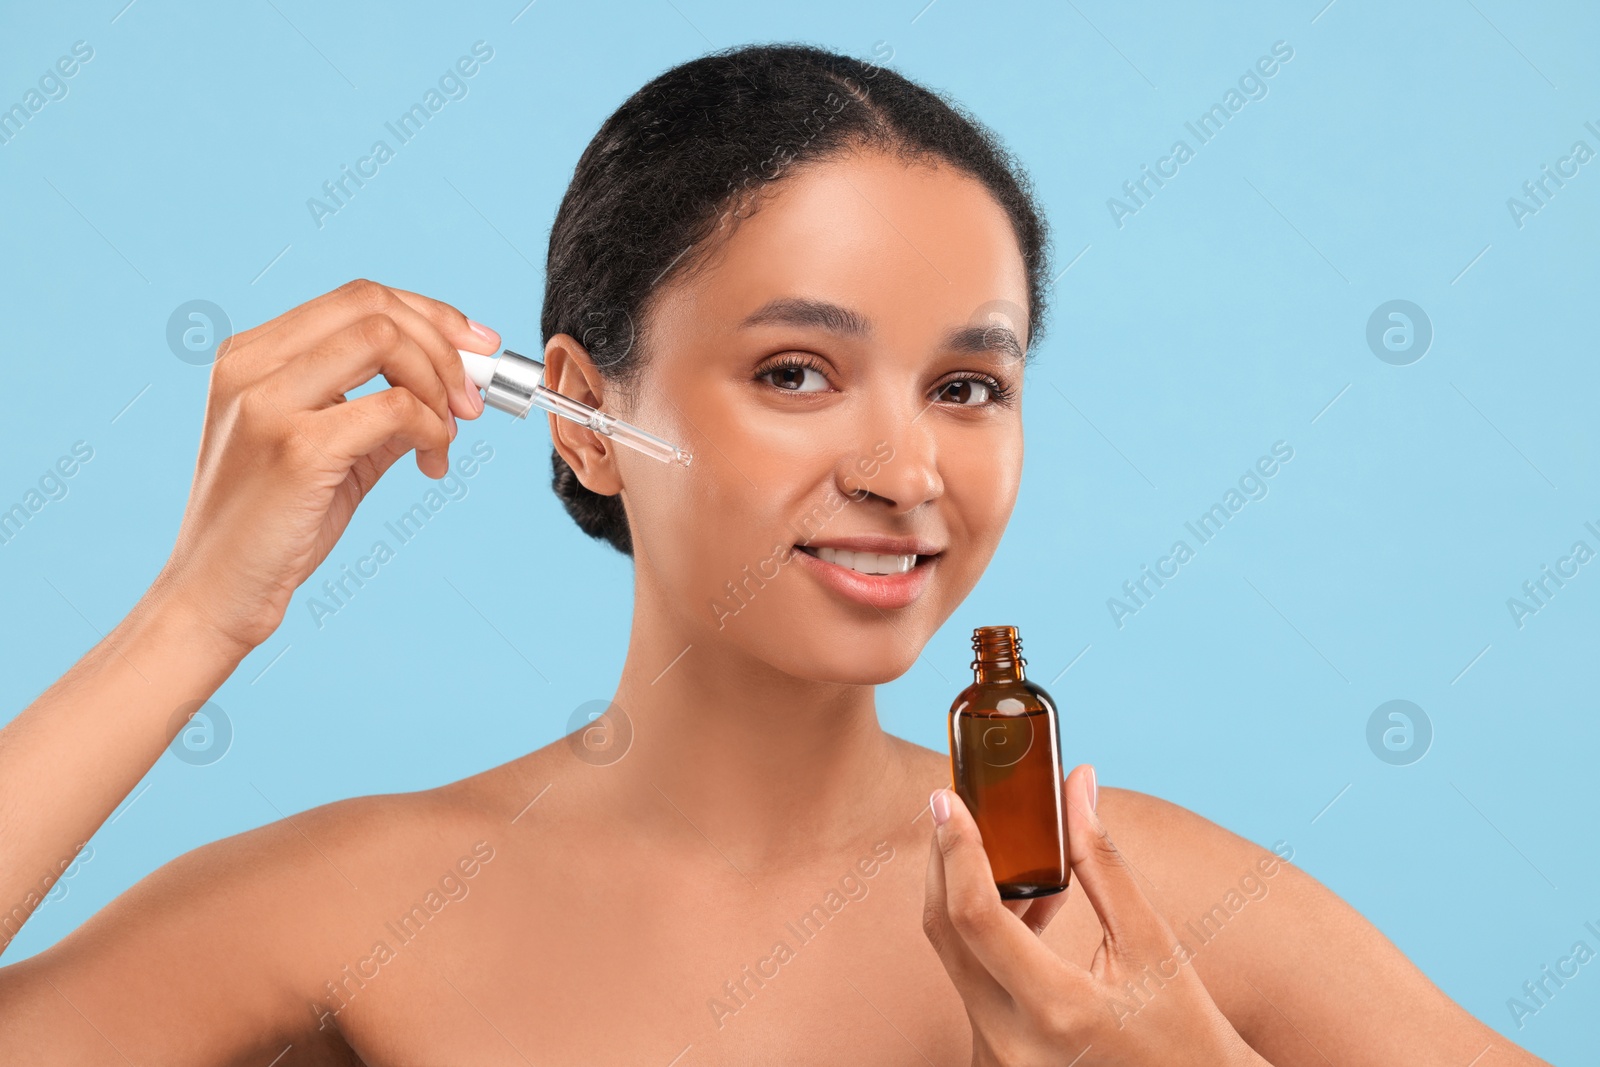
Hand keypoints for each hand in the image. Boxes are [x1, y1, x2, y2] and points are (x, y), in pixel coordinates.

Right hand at [151, 279, 496, 656]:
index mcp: (252, 355)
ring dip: (438, 384)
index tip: (477, 346)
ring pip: (385, 340)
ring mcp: (268, 402)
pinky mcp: (296, 448)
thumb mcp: (330, 449)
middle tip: (471, 401)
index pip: (358, 298)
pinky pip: (394, 408)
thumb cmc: (273, 526)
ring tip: (448, 435)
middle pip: (375, 306)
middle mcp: (252, 365)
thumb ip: (381, 408)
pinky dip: (431, 429)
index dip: (430, 314)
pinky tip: (431, 462)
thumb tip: (458, 382)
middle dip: (444, 346)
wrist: (216, 593)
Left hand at [923, 765, 1266, 1066]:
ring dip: (966, 895)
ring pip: (953, 956)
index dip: (956, 848)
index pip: (975, 915)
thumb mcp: (1151, 943)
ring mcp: (994, 1057)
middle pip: (945, 931)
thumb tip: (1075, 785)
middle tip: (956, 807)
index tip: (950, 798)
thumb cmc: (1182, 1030)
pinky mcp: (990, 1058)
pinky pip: (969, 983)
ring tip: (1002, 849)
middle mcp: (1009, 1041)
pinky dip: (984, 936)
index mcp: (1055, 1009)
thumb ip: (1101, 861)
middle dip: (944, 860)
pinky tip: (1021, 907)